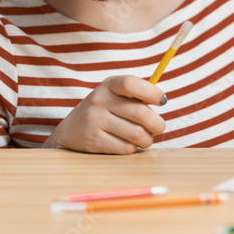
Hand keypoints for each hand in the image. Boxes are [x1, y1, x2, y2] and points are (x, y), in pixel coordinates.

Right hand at [42, 75, 165, 153]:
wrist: (70, 131)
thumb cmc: (104, 111)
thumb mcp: (114, 95)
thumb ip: (137, 95)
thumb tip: (162, 99)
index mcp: (108, 85)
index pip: (131, 84)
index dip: (152, 93)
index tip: (163, 101)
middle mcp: (99, 100)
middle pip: (141, 113)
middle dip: (157, 124)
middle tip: (158, 128)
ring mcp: (94, 121)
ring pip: (137, 134)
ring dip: (148, 139)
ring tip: (145, 138)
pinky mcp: (93, 141)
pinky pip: (126, 148)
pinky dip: (133, 148)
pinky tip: (129, 144)